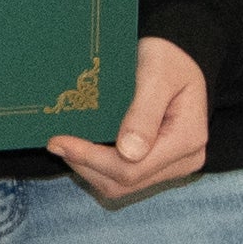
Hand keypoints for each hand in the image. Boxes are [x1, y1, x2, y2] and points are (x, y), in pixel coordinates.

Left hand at [47, 37, 209, 206]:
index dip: (90, 159)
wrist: (177, 57)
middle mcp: (184, 160)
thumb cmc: (167, 60)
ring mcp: (172, 166)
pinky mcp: (158, 165)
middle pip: (124, 183)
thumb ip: (143, 113)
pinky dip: (98, 167)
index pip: (132, 168)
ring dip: (88, 169)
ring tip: (66, 144)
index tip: (58, 141)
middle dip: (85, 165)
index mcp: (187, 140)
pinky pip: (123, 178)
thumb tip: (129, 153)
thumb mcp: (156, 75)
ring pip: (121, 186)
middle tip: (55, 142)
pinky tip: (82, 147)